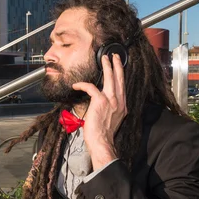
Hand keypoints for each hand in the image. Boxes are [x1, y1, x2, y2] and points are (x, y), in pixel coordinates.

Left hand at [72, 53, 126, 169]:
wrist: (102, 141)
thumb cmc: (103, 134)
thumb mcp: (113, 120)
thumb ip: (111, 110)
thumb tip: (104, 104)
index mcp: (122, 106)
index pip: (122, 87)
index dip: (120, 76)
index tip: (119, 69)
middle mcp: (119, 101)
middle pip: (120, 79)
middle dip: (117, 66)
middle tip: (115, 56)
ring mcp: (111, 100)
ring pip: (110, 78)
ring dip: (107, 67)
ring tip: (105, 59)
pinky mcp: (100, 101)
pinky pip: (91, 87)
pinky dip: (82, 85)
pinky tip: (76, 85)